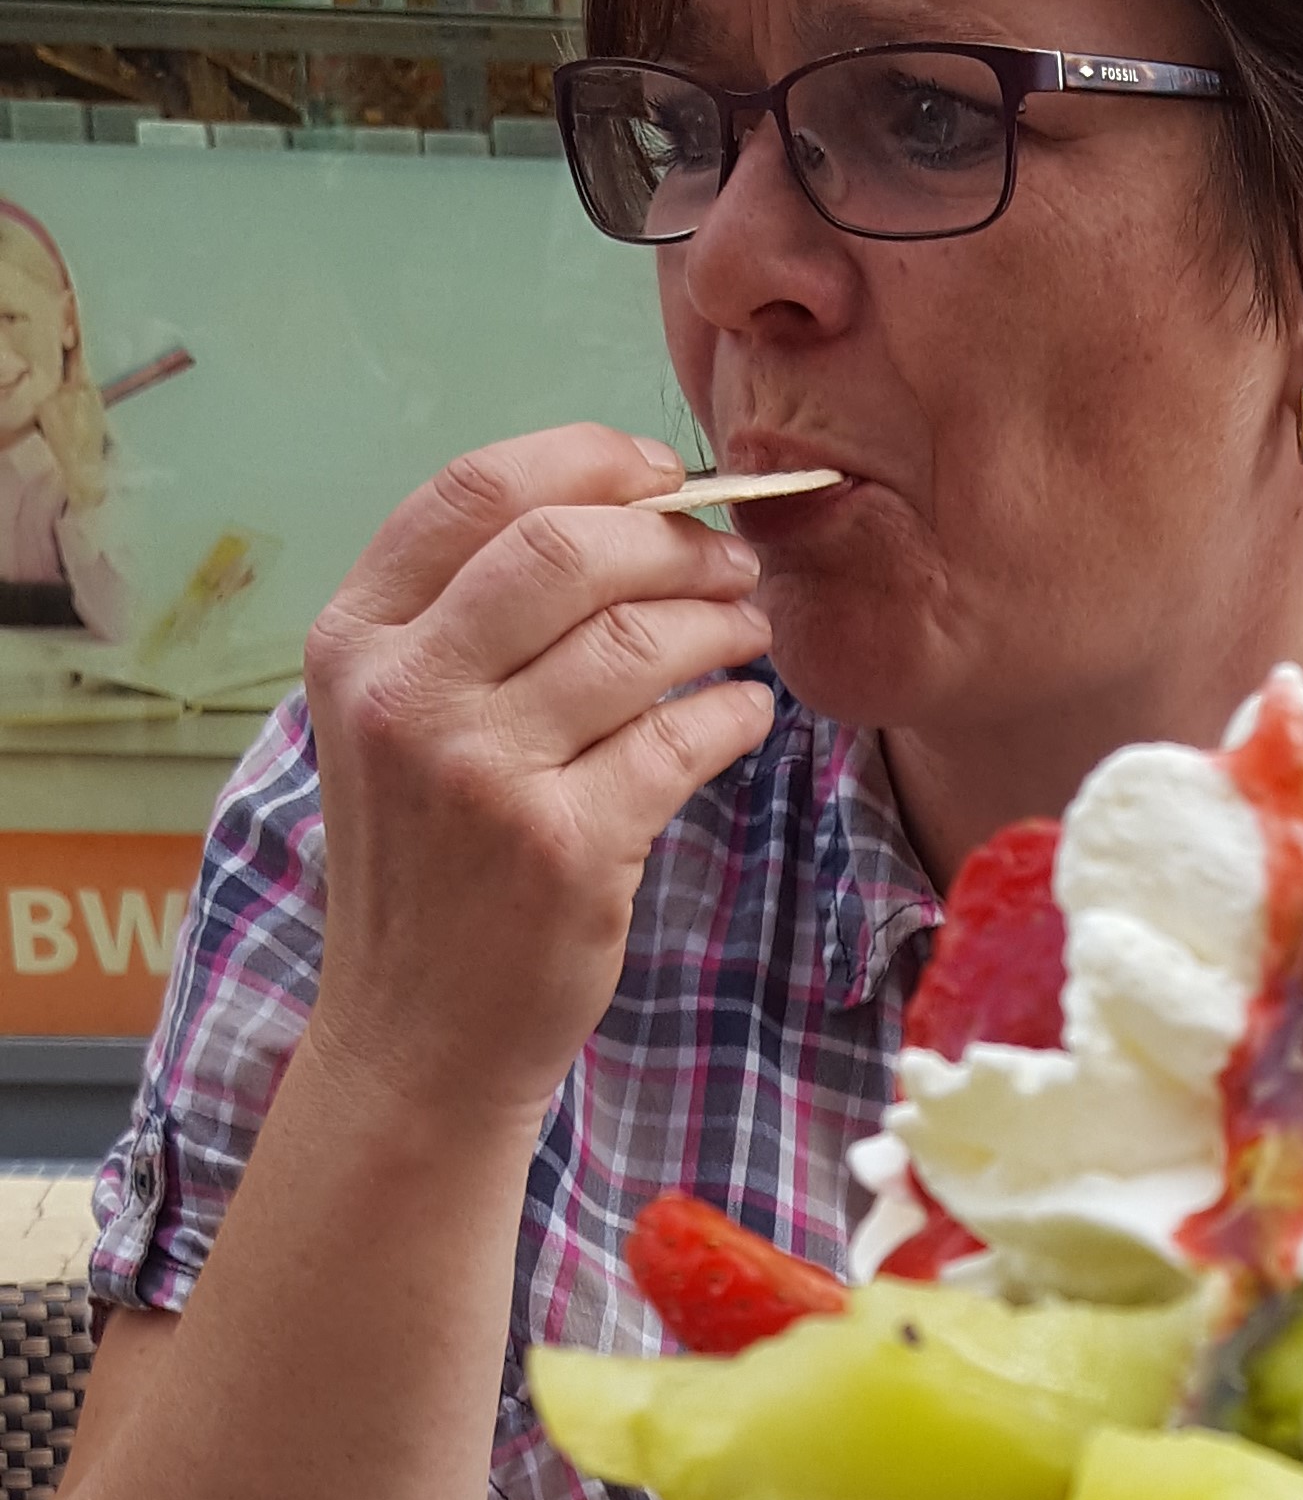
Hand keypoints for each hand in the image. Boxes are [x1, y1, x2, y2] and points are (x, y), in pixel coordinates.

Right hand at [302, 424, 776, 1125]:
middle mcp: (404, 696)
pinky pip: (681, 740)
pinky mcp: (563, 849)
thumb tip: (619, 511)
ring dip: (720, 623)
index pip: (476, 491)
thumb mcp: (399, 725)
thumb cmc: (431, 868)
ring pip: (635, 641)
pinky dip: (736, 716)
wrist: (417, 1036)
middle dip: (671, 539)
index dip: (588, 462)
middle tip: (730, 561)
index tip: (662, 475)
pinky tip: (748, 718)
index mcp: (355, 641)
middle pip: (565, 548)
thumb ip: (469, 620)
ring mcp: (480, 774)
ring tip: (750, 631)